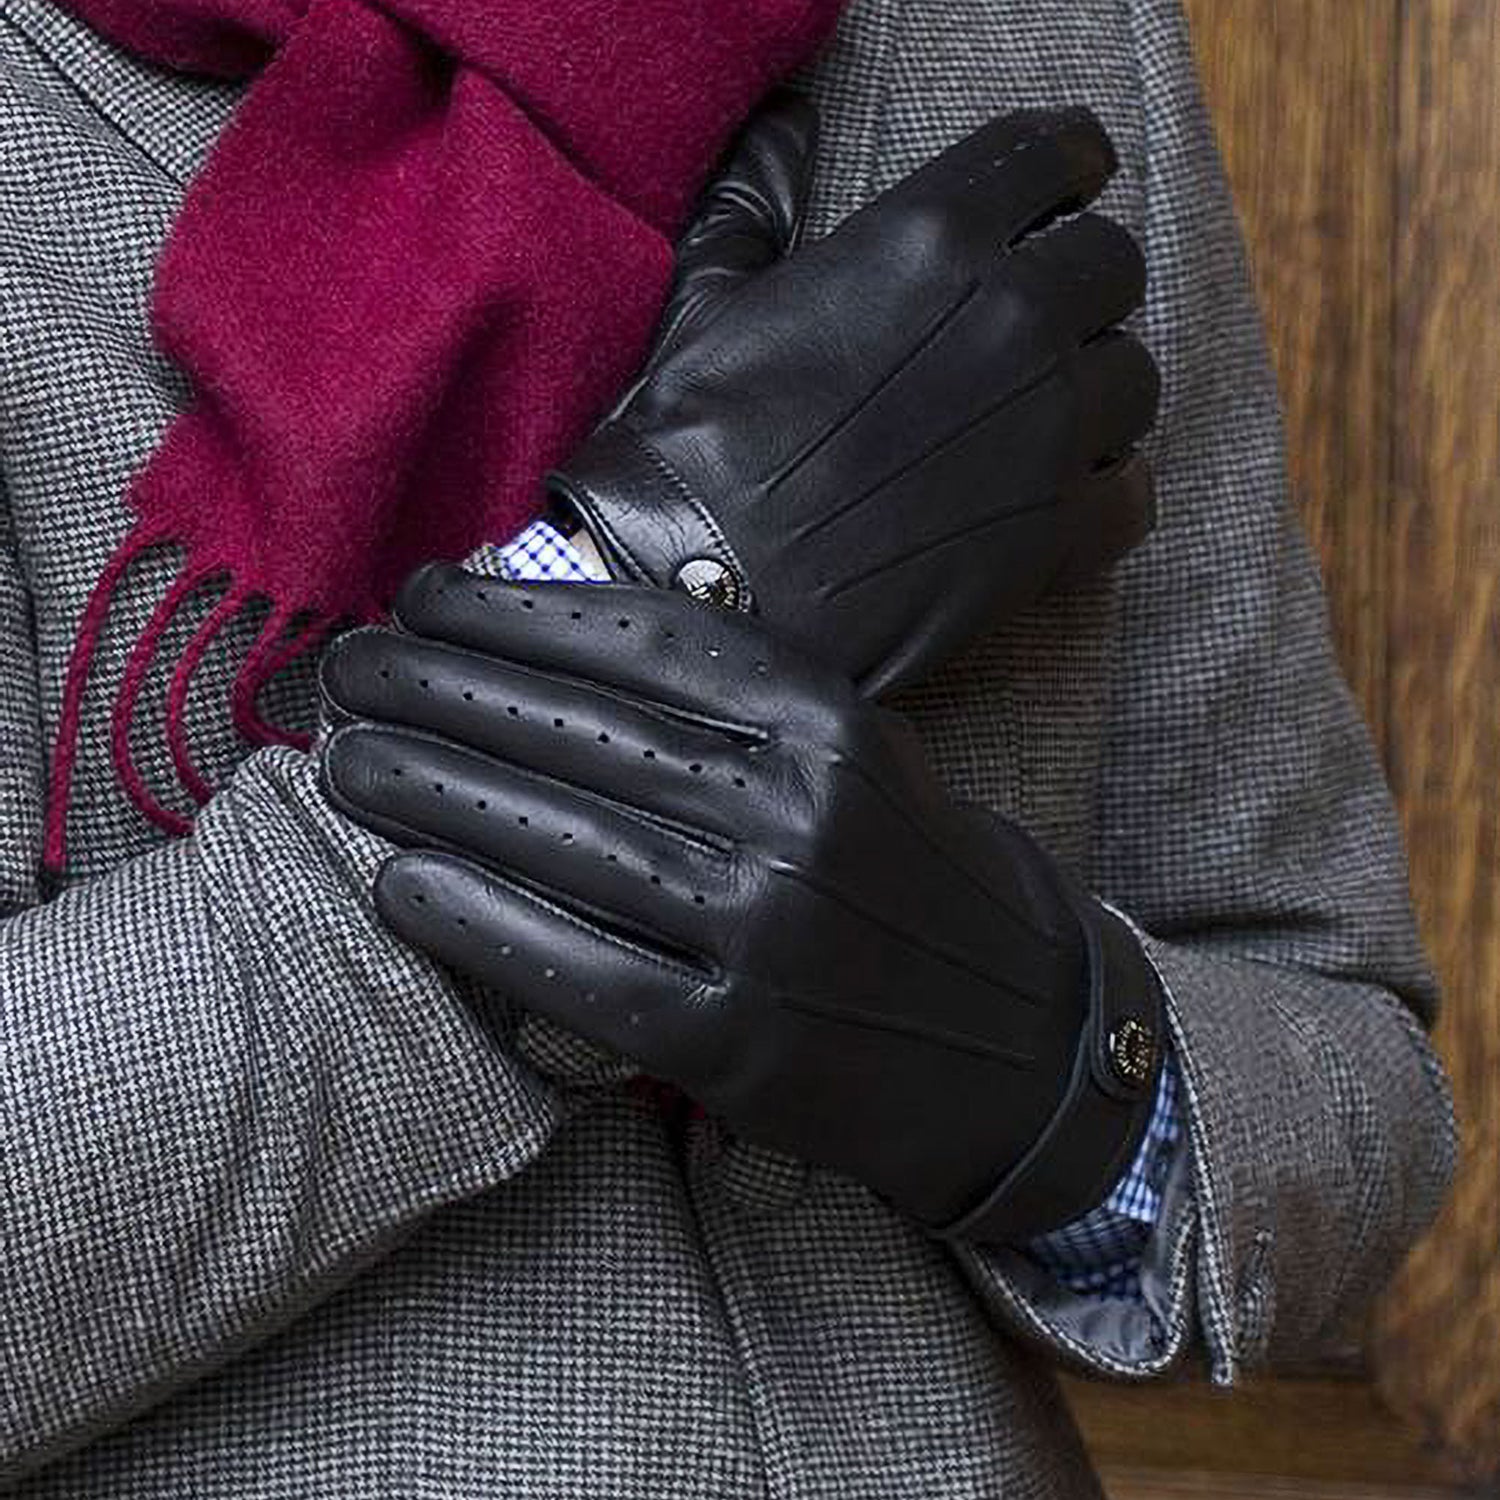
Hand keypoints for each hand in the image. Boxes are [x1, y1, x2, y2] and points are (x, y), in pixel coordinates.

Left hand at [318, 575, 1164, 1242]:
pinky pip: (576, 968)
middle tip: (346, 666)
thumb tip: (569, 651)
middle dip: (442, 688)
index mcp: (830, 724)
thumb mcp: (861, 757)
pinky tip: (399, 884)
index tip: (425, 599)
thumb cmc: (918, 881)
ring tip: (345, 757)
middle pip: (581, 733)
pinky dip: (477, 924)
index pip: (644, 646)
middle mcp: (798, 813)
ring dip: (432, 791)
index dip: (515, 615)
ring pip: (562, 840)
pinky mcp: (736, 1040)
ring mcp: (766, 929)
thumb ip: (741, 707)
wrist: (1022, 1040)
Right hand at [551, 104, 1160, 696]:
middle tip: (1030, 330)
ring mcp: (1046, 429)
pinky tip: (1054, 506)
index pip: (1054, 158)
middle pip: (1111, 267)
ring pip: (1133, 380)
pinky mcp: (1054, 533)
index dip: (1069, 167)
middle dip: (1080, 290)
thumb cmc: (696, 447)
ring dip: (1095, 396)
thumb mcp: (710, 301)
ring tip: (1038, 426)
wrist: (702, 586)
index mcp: (933, 237)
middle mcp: (1013, 318)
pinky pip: (1132, 495)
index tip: (1071, 186)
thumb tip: (780, 131)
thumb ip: (757, 204)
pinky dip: (1103, 497)